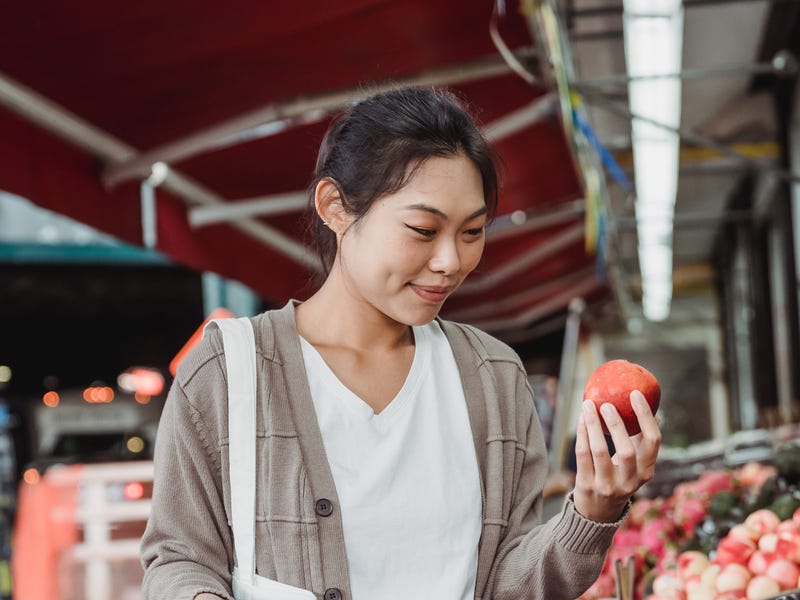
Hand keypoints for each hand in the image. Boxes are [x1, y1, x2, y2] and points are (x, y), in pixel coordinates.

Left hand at [572, 390, 660, 521]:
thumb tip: (653, 411)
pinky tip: (580, 419)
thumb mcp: (635, 464)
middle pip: (627, 451)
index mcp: (647, 471)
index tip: (635, 394)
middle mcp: (630, 482)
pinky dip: (581, 434)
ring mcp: (608, 486)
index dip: (646, 417)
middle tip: (607, 404)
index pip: (653, 442)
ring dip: (593, 426)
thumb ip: (641, 441)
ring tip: (588, 405)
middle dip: (617, 425)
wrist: (598, 512)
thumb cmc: (619, 476)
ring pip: (599, 452)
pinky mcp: (587, 486)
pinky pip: (583, 455)